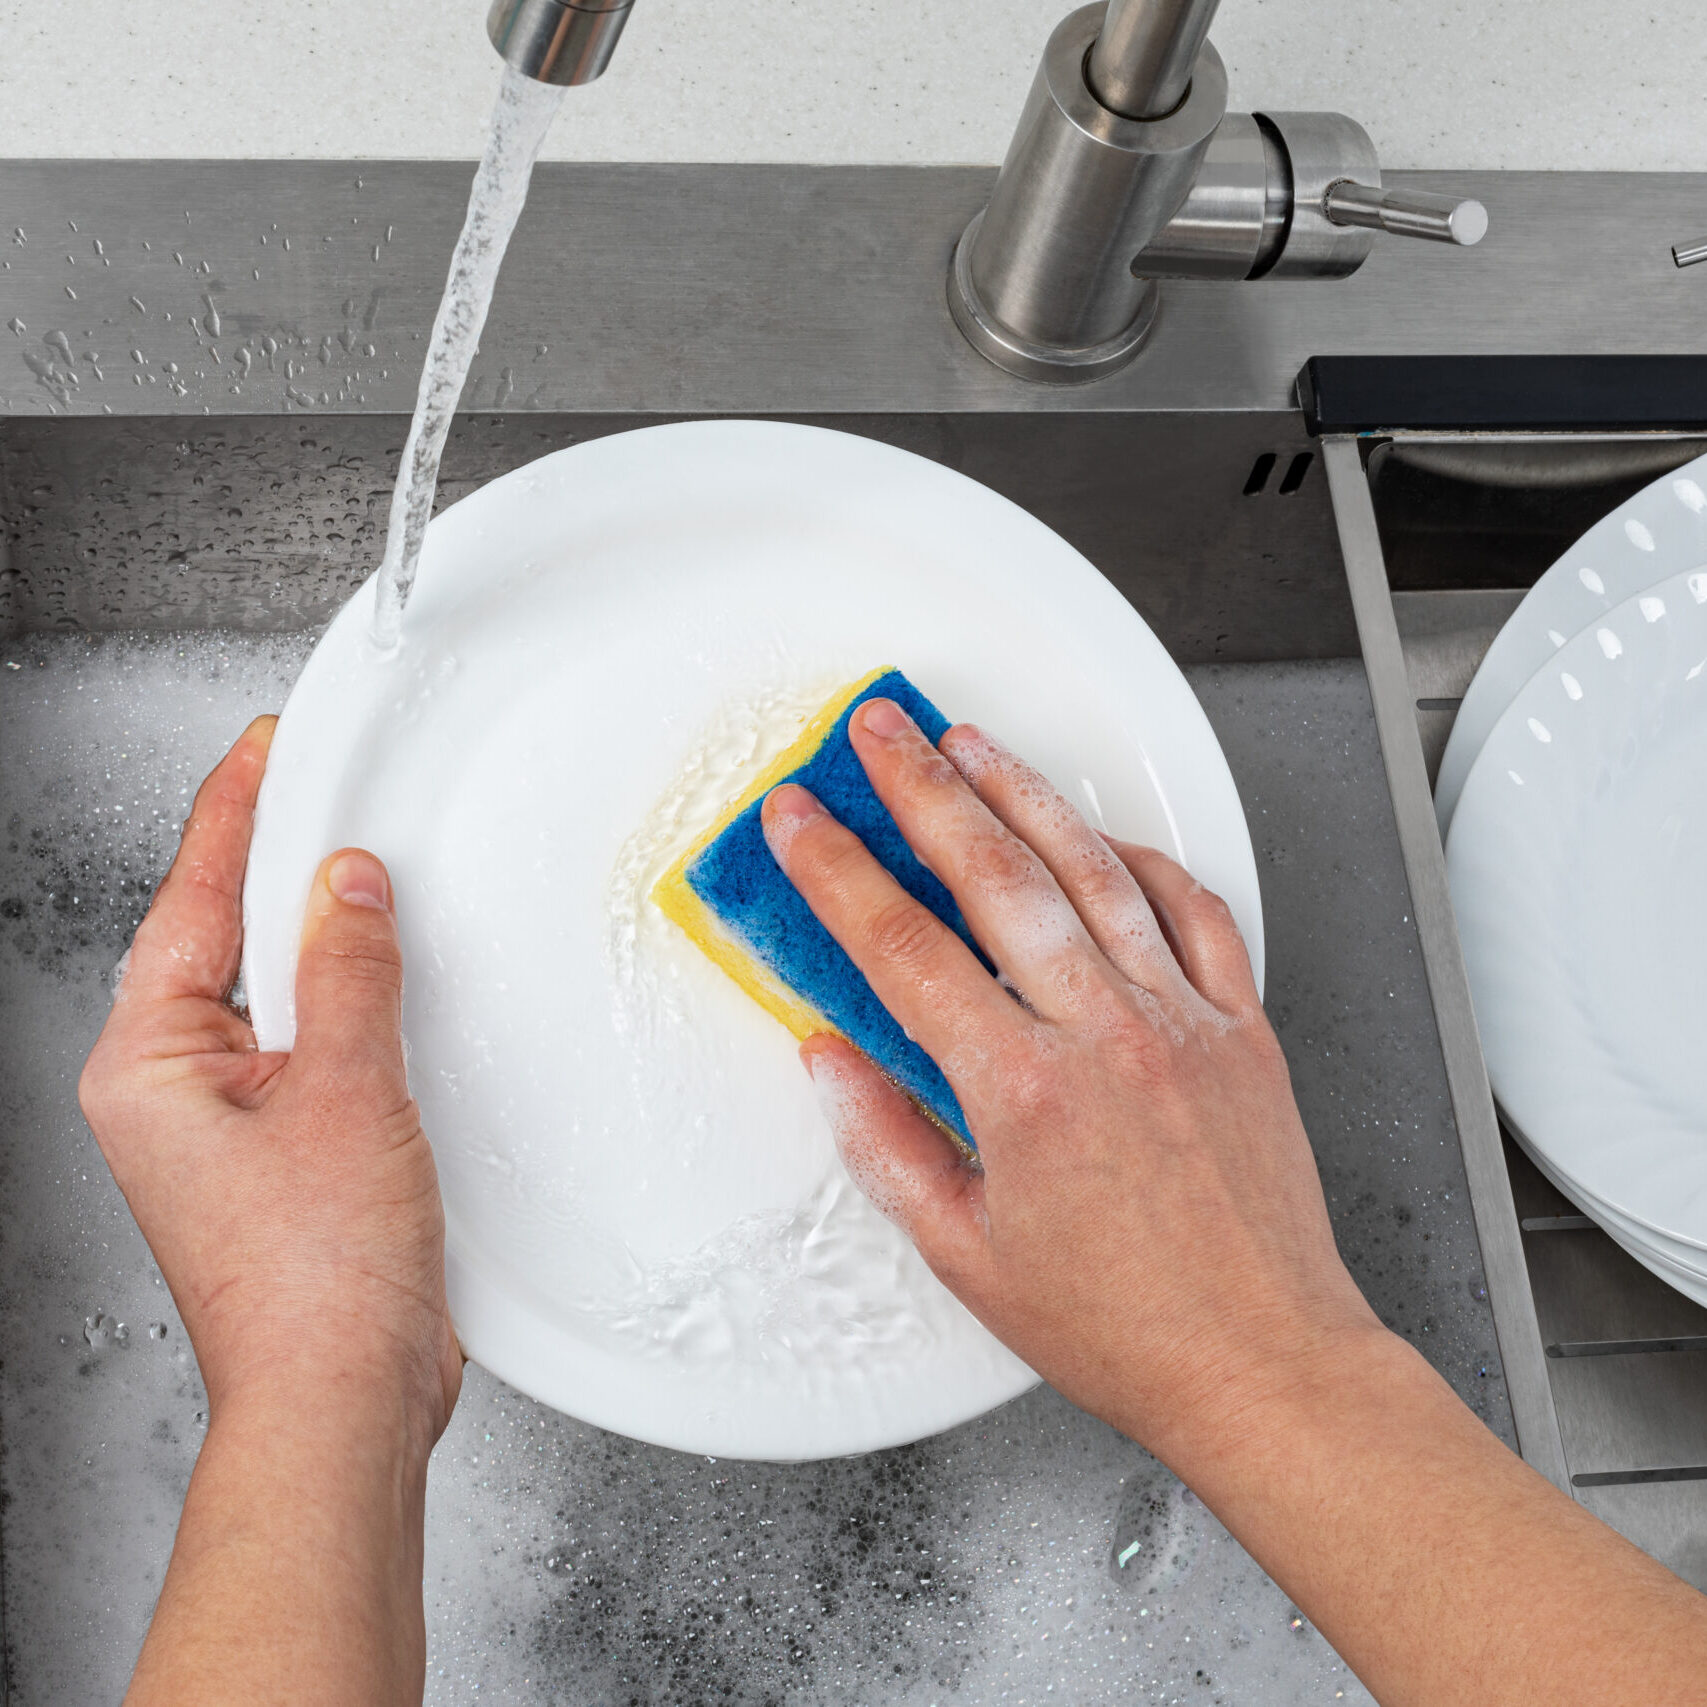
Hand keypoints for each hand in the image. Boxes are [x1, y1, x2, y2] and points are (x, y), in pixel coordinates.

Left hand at [79, 717, 460, 1447]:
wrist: (343, 1401)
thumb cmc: (316, 1283)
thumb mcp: (347, 1093)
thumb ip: (347, 973)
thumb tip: (346, 886)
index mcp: (148, 1067)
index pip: (189, 904)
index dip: (233, 817)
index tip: (266, 752)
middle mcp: (173, 1092)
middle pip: (222, 941)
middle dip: (275, 868)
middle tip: (323, 792)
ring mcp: (228, 1126)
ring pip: (272, 993)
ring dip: (320, 938)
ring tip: (360, 869)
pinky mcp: (284, 1152)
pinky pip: (311, 1043)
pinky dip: (351, 1001)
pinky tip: (390, 980)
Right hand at [761, 696, 1380, 1469]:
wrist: (1263, 1362)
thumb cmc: (1124, 1327)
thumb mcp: (966, 1255)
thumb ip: (885, 1145)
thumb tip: (832, 1062)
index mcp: (1024, 1092)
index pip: (904, 949)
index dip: (839, 871)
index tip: (800, 820)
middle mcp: (1106, 1035)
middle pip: (996, 876)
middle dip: (924, 787)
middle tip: (880, 730)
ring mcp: (1181, 1019)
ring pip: (1092, 870)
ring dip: (1023, 792)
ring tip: (972, 740)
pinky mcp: (1240, 1025)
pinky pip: (1193, 911)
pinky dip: (1144, 858)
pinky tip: (1104, 833)